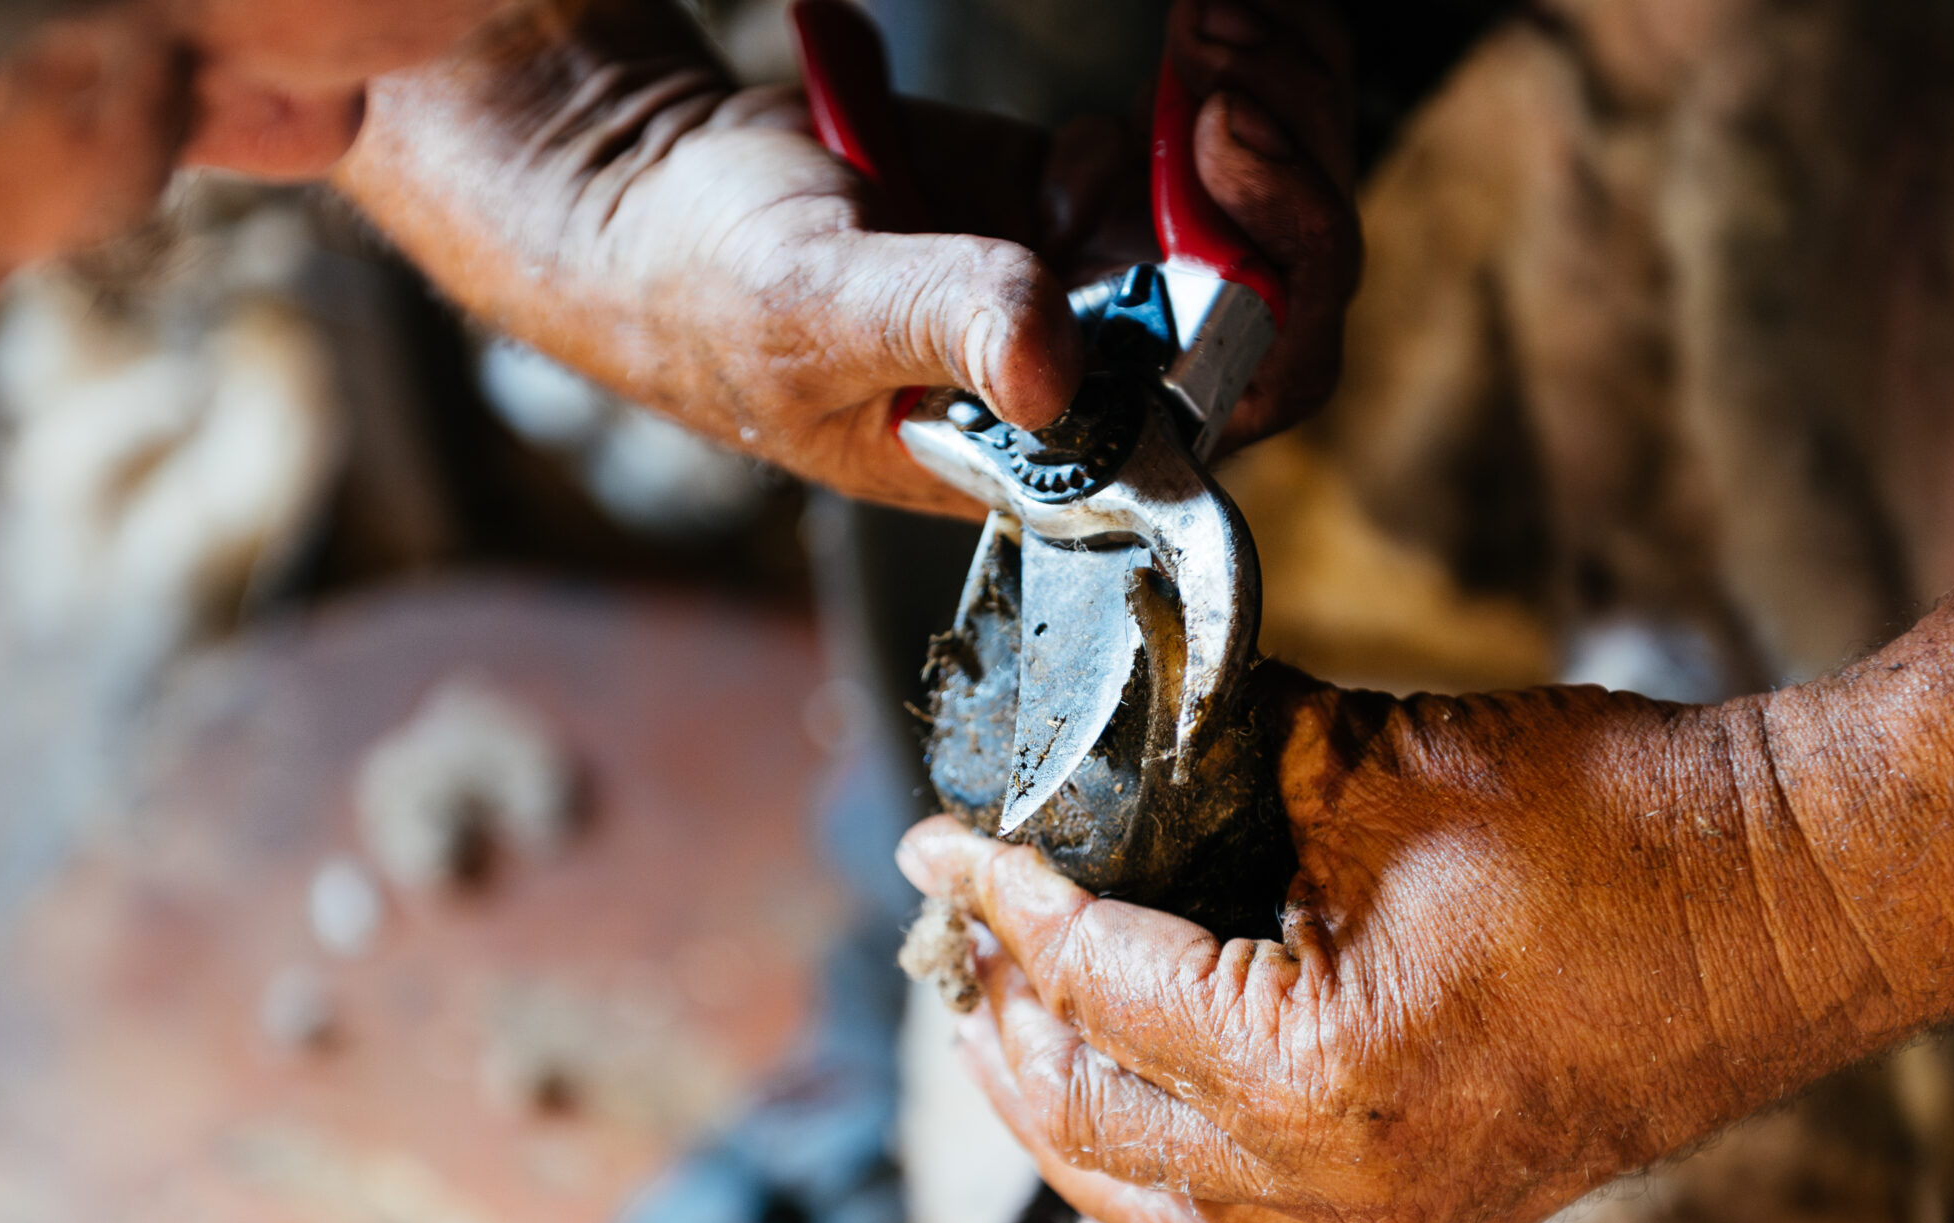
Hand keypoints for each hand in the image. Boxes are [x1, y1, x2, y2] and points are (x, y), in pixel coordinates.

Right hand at [340, 0, 1359, 512]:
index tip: (1221, 152)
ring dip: (1270, 96)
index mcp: (1067, 448)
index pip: (1242, 395)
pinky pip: (1213, 148)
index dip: (1275, 279)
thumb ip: (937, 323)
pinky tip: (1194, 27)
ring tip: (1212, 19)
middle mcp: (1113, 376)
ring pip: (1270, 208)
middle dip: (1288, 160)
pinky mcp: (1094, 199)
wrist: (662, 202)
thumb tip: (1055, 360)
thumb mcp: (814, 311)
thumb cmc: (715, 292)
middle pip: (1290, 288)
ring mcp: (1113, 281)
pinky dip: (1222, 71)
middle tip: (1223, 59)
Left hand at [898, 672, 1915, 1222]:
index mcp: (1309, 1061)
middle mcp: (1331, 1177)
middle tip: (962, 941)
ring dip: (1060, 1125)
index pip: (1096, 980)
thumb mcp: (1391, 762)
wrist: (1795, 908)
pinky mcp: (1430, 1220)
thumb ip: (1237, 763)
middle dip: (1002, 1022)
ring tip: (1002, 1048)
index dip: (1003, 900)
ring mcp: (1385, 1218)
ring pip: (1153, 1207)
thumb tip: (1131, 742)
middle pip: (1093, 1115)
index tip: (939, 847)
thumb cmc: (1619, 823)